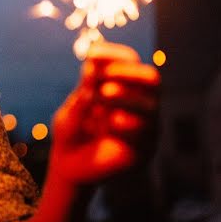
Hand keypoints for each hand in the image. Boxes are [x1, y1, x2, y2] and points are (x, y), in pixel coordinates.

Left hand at [48, 42, 158, 186]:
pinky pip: (145, 131)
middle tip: (104, 78)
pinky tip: (110, 123)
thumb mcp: (71, 111)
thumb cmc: (71, 133)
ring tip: (102, 95)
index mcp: (121, 87)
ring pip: (150, 104)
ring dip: (125, 97)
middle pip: (151, 78)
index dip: (114, 54)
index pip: (129, 61)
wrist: (69, 168)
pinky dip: (126, 123)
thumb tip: (92, 67)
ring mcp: (146, 126)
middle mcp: (138, 103)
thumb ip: (83, 93)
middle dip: (128, 73)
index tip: (91, 53)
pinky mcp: (145, 149)